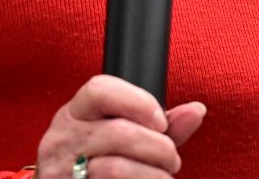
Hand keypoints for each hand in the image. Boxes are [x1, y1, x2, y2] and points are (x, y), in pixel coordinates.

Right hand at [35, 74, 205, 177]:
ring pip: (115, 168)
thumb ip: (158, 125)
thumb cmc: (97, 163)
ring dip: (152, 175)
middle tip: (173, 159)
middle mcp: (62, 140)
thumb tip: (197, 110)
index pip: (98, 89)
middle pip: (117, 132)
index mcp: (73, 114)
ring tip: (164, 178)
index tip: (161, 122)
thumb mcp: (117, 137)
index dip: (136, 101)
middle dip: (157, 147)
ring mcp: (61, 172)